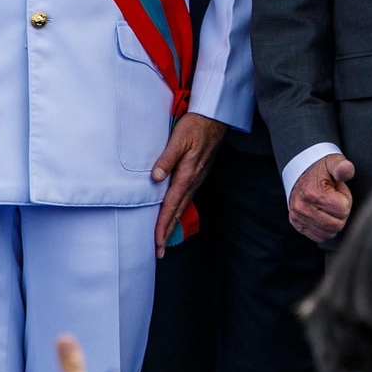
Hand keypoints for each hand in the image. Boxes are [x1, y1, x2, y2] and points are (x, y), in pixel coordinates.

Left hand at [151, 113, 227, 256]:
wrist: (215, 118)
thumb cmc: (196, 126)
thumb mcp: (179, 138)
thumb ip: (167, 158)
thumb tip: (156, 177)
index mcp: (187, 174)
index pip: (171, 205)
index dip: (163, 225)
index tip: (156, 242)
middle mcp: (193, 180)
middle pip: (177, 211)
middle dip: (167, 232)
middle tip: (159, 252)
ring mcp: (196, 178)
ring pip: (182, 206)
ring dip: (172, 224)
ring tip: (163, 240)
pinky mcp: (197, 174)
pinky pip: (185, 198)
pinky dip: (177, 211)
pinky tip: (174, 215)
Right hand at [290, 152, 356, 242]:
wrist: (301, 171)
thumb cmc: (321, 169)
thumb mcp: (333, 162)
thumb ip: (342, 166)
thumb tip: (346, 169)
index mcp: (313, 193)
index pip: (343, 209)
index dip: (346, 200)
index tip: (339, 191)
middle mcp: (302, 207)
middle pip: (336, 224)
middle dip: (341, 213)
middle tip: (336, 200)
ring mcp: (298, 217)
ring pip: (329, 233)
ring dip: (334, 221)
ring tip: (329, 206)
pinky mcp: (297, 223)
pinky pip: (319, 236)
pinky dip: (326, 229)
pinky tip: (325, 215)